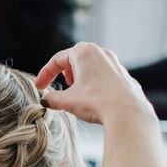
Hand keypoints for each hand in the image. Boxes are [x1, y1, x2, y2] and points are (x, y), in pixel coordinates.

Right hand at [35, 42, 155, 124]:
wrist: (127, 113)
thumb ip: (52, 99)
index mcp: (84, 53)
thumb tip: (46, 100)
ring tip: (76, 90)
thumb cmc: (96, 102)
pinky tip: (93, 97)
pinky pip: (104, 75)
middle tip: (61, 83)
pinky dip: (94, 83)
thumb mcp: (67, 101)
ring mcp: (115, 64)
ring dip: (80, 76)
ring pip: (92, 65)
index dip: (45, 74)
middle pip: (76, 57)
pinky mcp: (124, 76)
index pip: (58, 59)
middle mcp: (101, 53)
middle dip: (64, 70)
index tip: (38, 87)